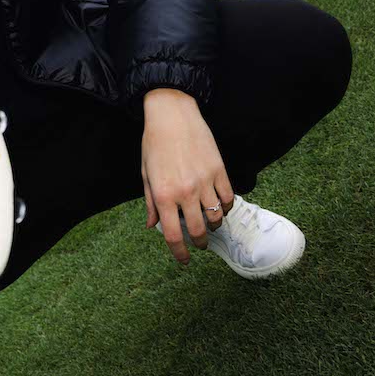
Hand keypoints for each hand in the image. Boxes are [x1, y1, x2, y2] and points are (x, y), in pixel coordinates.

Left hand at [139, 88, 233, 264]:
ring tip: (209, 223)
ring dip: (213, 225)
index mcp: (164, 195)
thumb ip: (151, 202)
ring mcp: (205, 182)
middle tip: (199, 243)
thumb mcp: (146, 174)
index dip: (179, 253)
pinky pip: (228, 198)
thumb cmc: (154, 144)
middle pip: (198, 230)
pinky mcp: (219, 170)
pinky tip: (220, 206)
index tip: (184, 260)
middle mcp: (185, 192)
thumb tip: (152, 226)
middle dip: (199, 242)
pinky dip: (225, 207)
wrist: (173, 115)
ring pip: (216, 216)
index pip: (173, 235)